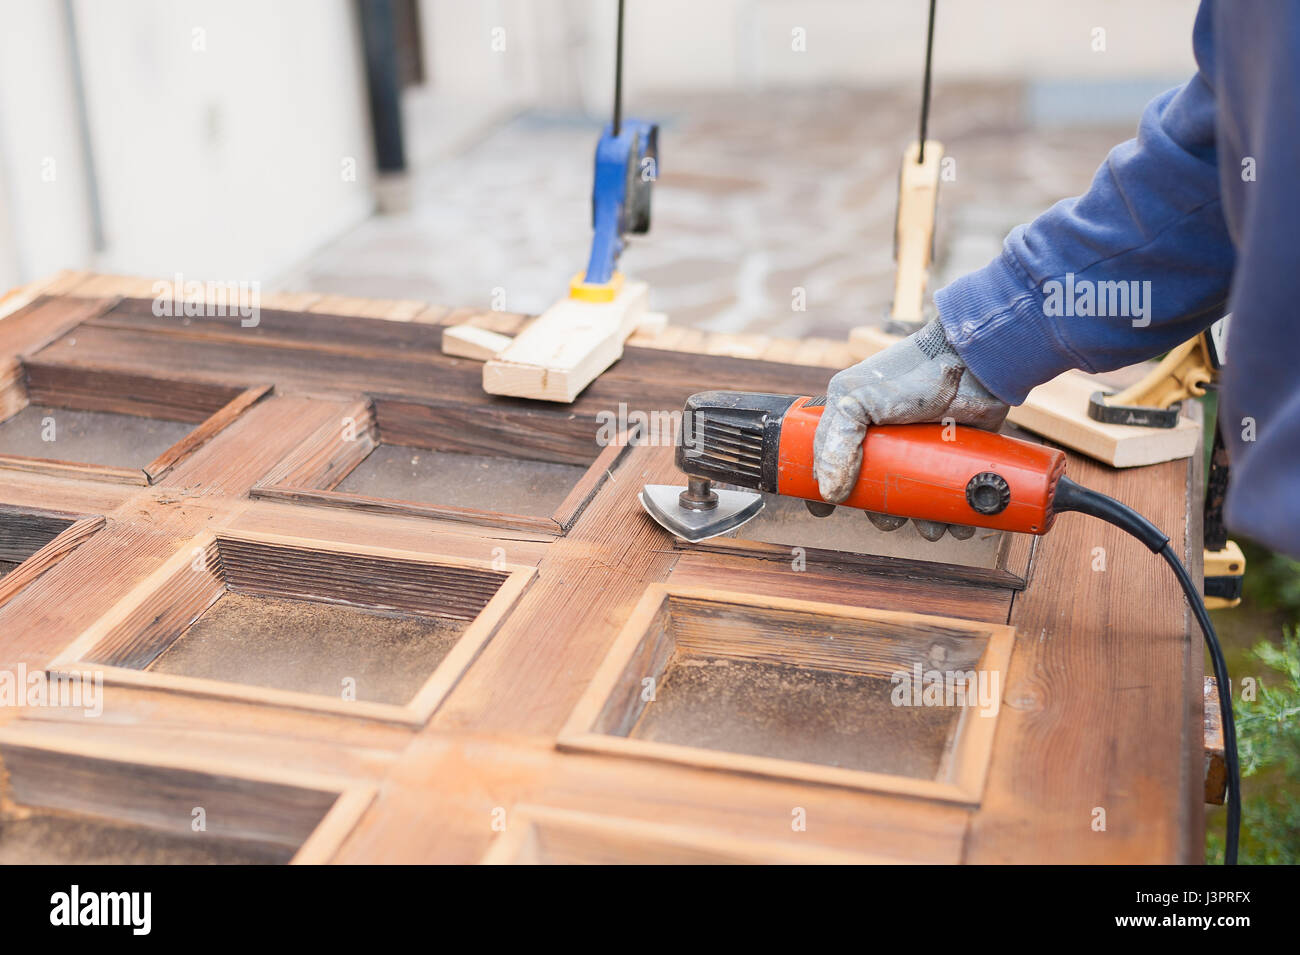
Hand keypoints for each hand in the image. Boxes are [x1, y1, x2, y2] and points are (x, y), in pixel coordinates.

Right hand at [812, 319, 1009, 540]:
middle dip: (882, 512)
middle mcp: (886, 437)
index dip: (826, 488)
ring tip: (932, 528)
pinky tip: (956, 524)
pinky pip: (948, 492)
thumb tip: (831, 494)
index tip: (825, 512)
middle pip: (874, 488)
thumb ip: (836, 443)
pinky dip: (952, 514)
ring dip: (920, 520)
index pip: (831, 460)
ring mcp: (921, 447)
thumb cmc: (912, 374)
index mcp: (855, 420)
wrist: (972, 362)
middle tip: (891, 520)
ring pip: (913, 496)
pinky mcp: (954, 454)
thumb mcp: (859, 402)